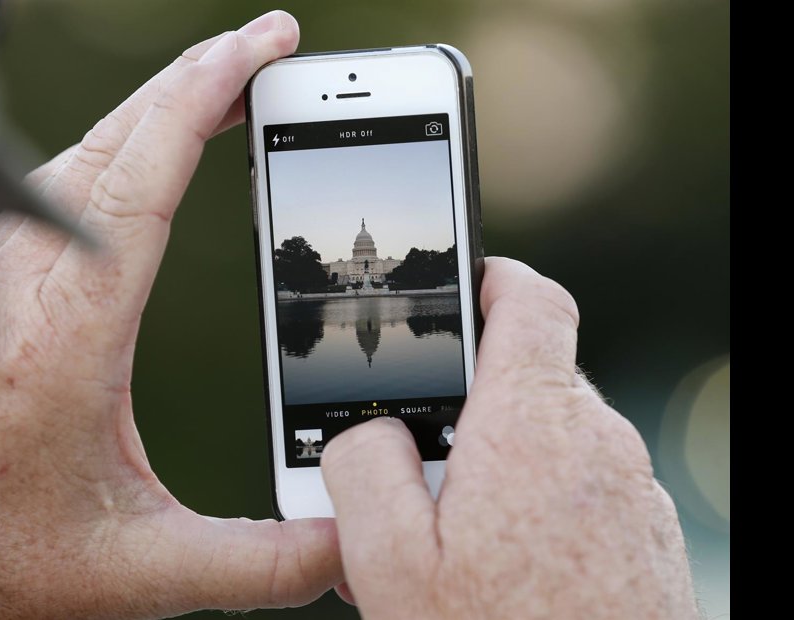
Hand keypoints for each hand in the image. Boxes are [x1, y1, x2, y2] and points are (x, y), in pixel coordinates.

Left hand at [0, 12, 341, 618]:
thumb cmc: (13, 555)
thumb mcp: (145, 568)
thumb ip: (260, 560)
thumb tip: (350, 541)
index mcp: (66, 334)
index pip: (142, 179)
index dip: (204, 98)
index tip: (263, 49)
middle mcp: (20, 287)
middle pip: (111, 141)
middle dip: (195, 78)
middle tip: (268, 46)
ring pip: (77, 152)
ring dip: (154, 107)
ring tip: (224, 85)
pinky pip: (56, 182)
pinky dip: (117, 145)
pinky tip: (147, 149)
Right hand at [322, 258, 697, 618]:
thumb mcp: (390, 560)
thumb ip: (362, 464)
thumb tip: (370, 428)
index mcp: (533, 424)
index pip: (529, 299)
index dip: (490, 279)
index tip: (460, 289)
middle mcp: (598, 444)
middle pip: (527, 381)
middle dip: (471, 410)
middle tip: (422, 478)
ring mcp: (633, 493)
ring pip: (552, 442)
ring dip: (504, 467)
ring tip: (460, 546)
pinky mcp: (646, 536)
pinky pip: (582, 490)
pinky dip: (541, 506)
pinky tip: (509, 573)